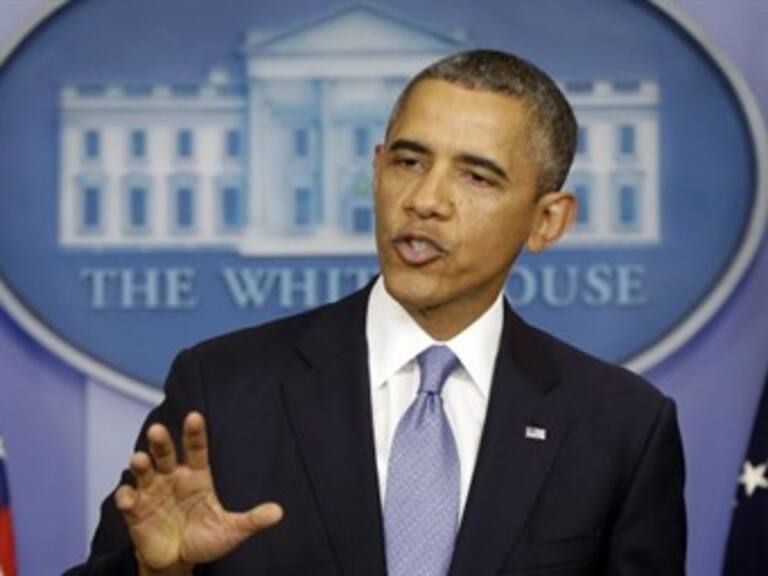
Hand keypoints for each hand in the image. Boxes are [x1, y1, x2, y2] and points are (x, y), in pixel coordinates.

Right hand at [115, 412, 282, 574]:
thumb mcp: (231, 530)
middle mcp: (173, 479)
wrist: (179, 562)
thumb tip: (279, 512)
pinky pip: (127, 500)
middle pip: (166, 454)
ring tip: (139, 459)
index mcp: (197, 477)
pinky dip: (125, 497)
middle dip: (161, 442)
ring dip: (140, 464)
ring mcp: (153, 493)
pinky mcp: (136, 512)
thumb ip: (252, 520)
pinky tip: (129, 499)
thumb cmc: (205, 539)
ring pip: (144, 471)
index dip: (194, 433)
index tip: (194, 416)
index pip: (196, 449)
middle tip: (157, 430)